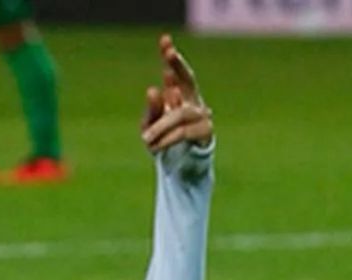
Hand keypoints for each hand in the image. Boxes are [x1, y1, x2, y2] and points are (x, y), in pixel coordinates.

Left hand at [140, 34, 212, 154]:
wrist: (179, 166)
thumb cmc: (164, 140)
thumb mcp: (150, 125)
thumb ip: (152, 109)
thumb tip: (153, 89)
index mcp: (179, 95)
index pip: (176, 73)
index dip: (171, 57)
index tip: (164, 40)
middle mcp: (193, 100)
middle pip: (189, 79)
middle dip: (178, 66)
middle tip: (168, 54)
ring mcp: (201, 115)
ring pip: (180, 113)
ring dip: (161, 126)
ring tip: (145, 140)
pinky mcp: (206, 132)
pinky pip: (184, 131)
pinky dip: (167, 138)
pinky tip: (155, 146)